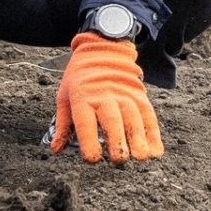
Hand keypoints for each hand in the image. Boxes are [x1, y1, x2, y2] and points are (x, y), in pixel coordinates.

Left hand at [51, 32, 162, 163]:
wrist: (102, 50)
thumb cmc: (79, 79)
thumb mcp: (64, 97)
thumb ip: (62, 125)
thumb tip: (55, 150)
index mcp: (83, 98)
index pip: (85, 122)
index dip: (89, 142)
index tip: (93, 159)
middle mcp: (105, 96)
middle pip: (112, 120)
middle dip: (117, 141)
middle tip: (119, 160)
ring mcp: (125, 95)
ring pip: (133, 118)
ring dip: (139, 139)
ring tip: (141, 158)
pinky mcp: (140, 96)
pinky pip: (148, 115)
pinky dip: (154, 133)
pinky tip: (155, 150)